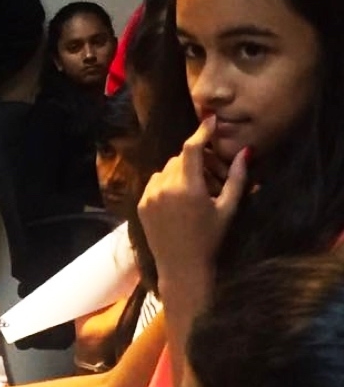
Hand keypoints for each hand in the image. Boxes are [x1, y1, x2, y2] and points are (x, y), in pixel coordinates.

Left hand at [139, 117, 248, 284]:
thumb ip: (237, 178)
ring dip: (180, 171)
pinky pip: (154, 182)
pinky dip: (166, 183)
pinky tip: (178, 200)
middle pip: (180, 158)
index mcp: (188, 188)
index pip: (191, 148)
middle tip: (210, 173)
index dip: (201, 131)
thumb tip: (245, 151)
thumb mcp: (228, 208)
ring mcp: (149, 196)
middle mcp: (164, 188)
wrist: (181, 266)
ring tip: (194, 190)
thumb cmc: (210, 238)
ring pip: (166, 169)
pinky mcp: (141, 204)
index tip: (209, 120)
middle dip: (195, 160)